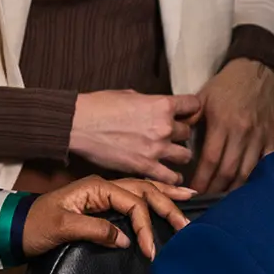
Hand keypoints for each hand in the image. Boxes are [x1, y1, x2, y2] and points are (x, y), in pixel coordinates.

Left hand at [19, 175, 191, 258]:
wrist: (12, 228)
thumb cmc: (34, 227)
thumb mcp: (62, 228)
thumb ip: (96, 230)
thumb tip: (126, 239)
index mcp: (96, 188)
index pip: (132, 203)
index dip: (145, 225)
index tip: (151, 250)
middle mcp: (103, 187)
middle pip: (143, 191)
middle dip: (167, 205)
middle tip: (186, 224)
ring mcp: (102, 194)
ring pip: (141, 190)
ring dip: (165, 195)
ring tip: (189, 197)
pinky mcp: (101, 204)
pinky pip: (133, 197)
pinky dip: (152, 196)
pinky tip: (165, 196)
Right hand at [69, 90, 202, 183]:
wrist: (79, 124)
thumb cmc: (100, 106)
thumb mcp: (130, 95)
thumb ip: (150, 102)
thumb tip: (156, 106)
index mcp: (161, 104)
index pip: (194, 105)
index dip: (191, 109)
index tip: (187, 114)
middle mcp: (164, 126)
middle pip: (188, 132)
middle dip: (180, 134)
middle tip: (171, 137)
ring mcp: (156, 148)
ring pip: (186, 155)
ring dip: (180, 155)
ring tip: (173, 157)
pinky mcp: (145, 167)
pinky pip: (171, 177)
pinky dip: (173, 178)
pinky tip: (172, 176)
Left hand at [190, 59, 273, 198]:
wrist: (256, 70)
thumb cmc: (225, 85)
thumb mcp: (202, 98)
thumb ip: (190, 120)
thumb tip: (176, 141)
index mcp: (221, 124)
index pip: (210, 159)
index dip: (202, 179)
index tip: (193, 191)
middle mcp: (241, 133)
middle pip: (228, 171)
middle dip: (215, 189)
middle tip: (205, 200)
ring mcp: (259, 137)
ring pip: (247, 171)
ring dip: (234, 188)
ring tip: (223, 199)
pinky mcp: (272, 137)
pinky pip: (265, 163)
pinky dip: (256, 177)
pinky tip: (247, 186)